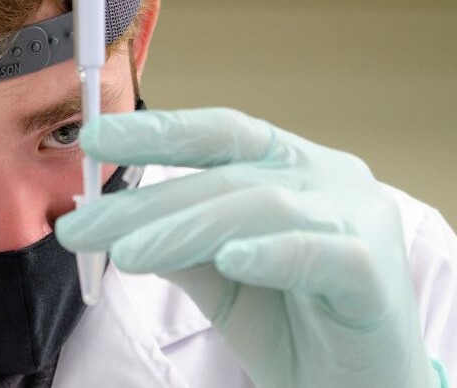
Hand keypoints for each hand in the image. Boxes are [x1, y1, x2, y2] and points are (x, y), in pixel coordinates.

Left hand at [56, 108, 442, 387]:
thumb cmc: (295, 327)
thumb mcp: (218, 279)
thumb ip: (176, 243)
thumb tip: (108, 218)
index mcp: (293, 166)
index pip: (220, 133)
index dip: (159, 130)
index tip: (94, 138)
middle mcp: (330, 178)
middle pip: (226, 175)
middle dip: (147, 202)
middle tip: (82, 225)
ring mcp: (359, 220)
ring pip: (262, 207)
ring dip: (186, 228)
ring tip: (128, 253)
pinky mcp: (374, 274)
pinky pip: (320, 253)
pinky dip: (272, 253)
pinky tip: (230, 259)